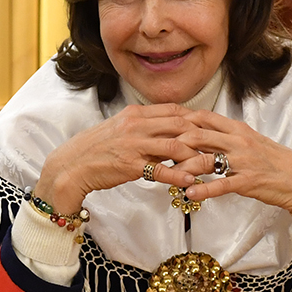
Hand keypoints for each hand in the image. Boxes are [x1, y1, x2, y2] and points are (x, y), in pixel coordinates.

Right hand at [34, 104, 202, 214]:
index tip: (211, 129)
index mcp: (135, 114)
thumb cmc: (97, 150)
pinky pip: (161, 169)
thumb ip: (144, 128)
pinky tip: (192, 181)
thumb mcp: (121, 130)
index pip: (174, 110)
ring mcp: (134, 144)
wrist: (71, 166)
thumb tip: (168, 132)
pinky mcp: (131, 164)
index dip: (196, 119)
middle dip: (203, 136)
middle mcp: (136, 124)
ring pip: (175, 145)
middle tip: (219, 147)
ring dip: (196, 156)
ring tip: (212, 166)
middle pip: (180, 124)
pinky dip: (179, 175)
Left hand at [171, 109, 291, 218]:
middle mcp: (238, 141)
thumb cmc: (273, 162)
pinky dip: (203, 190)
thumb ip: (226, 136)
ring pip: (206, 160)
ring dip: (183, 169)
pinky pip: (221, 185)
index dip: (178, 121)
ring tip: (166, 176)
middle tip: (155, 152)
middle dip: (173, 144)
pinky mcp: (248, 181)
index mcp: (237, 128)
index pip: (202, 118)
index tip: (160, 127)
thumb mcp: (250, 142)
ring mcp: (243, 161)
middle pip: (197, 135)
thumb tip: (201, 134)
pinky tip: (189, 195)